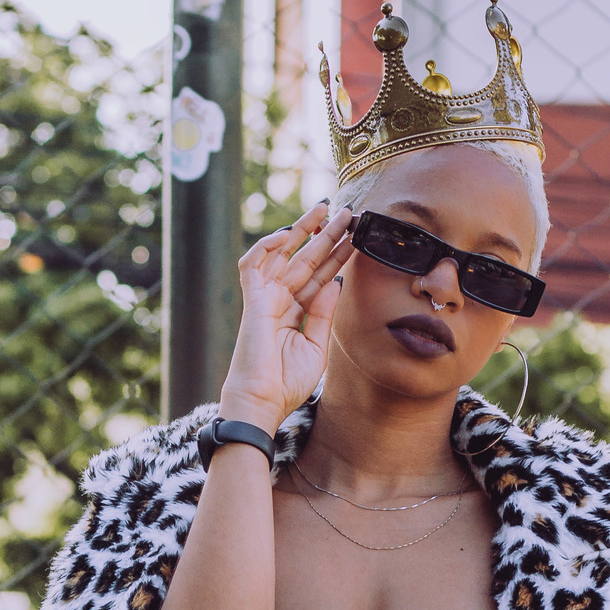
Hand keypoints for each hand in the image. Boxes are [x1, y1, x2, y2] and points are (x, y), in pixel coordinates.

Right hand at [218, 202, 353, 433]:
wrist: (263, 401)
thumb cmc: (287, 382)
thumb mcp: (317, 346)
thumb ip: (324, 313)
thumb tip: (337, 282)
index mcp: (297, 312)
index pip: (320, 276)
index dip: (338, 256)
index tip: (357, 238)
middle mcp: (281, 301)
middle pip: (306, 259)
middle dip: (326, 235)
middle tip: (348, 213)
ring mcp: (265, 298)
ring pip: (284, 254)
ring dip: (302, 230)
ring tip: (325, 208)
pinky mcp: (252, 301)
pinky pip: (253, 264)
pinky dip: (266, 246)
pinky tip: (287, 233)